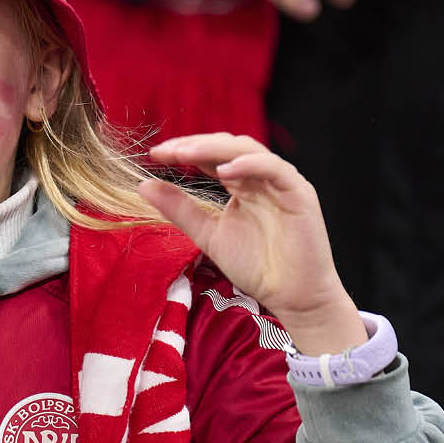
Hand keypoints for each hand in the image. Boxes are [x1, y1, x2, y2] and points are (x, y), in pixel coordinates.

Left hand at [139, 133, 366, 353]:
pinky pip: (274, 169)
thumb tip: (143, 185)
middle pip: (227, 146)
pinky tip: (223, 170)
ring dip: (215, 149)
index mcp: (242, 184)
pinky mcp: (299, 193)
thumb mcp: (208, 234)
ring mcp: (281, 183)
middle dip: (194, 145)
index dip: (184, 150)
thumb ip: (180, 210)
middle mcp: (261, 177)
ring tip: (186, 154)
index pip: (210, 156)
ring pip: (248, 150)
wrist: (291, 297)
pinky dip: (248, 165)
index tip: (154, 155)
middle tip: (166, 151)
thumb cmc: (256, 267)